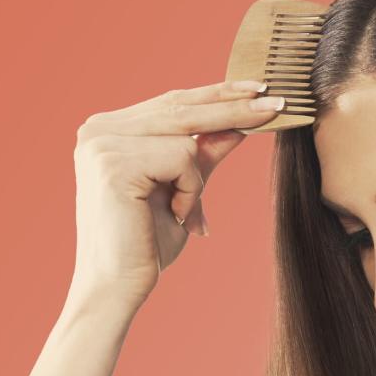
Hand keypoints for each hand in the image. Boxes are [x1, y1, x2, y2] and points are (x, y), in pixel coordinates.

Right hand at [69, 80, 284, 308]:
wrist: (119, 287)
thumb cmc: (148, 243)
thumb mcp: (186, 189)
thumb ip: (205, 156)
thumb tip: (239, 125)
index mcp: (109, 130)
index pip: (173, 101)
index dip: (217, 94)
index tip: (258, 88)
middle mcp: (99, 129)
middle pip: (182, 106)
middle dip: (234, 107)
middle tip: (277, 103)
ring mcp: (102, 142)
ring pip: (186, 135)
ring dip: (196, 179)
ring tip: (181, 211)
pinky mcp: (113, 161)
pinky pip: (182, 158)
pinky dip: (190, 189)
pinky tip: (173, 214)